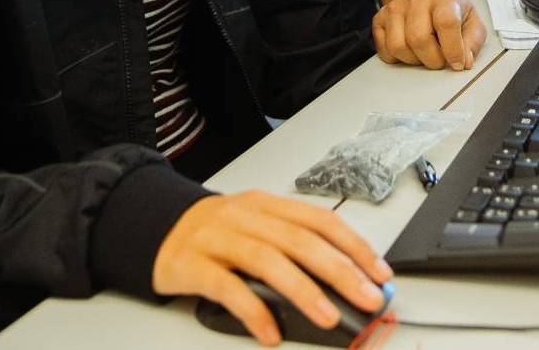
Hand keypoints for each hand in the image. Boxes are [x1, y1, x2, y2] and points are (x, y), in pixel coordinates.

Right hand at [152, 191, 391, 346]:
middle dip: (339, 270)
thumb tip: (343, 284)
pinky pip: (227, 287)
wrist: (158, 228)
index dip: (353, 244)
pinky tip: (271, 332)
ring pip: (267, 259)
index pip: (318, 219)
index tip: (380, 272)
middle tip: (368, 297)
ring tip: (328, 316)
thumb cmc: (218, 233)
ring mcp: (218, 238)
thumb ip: (292, 248)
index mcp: (267, 205)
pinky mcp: (193, 264)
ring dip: (303, 289)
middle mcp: (246, 216)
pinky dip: (253, 310)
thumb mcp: (256, 229)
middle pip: (299, 240)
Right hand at [373, 0, 486, 70]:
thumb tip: (465, 61)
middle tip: (440, 59)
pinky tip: (410, 50)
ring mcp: (395, 8)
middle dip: (433, 60)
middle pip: (418, 38)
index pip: (446, 22)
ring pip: (398, 46)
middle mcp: (416, 0)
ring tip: (424, 54)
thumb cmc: (450, 11)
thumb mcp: (472, 22)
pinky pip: (384, 50)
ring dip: (414, 61)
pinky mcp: (379, 19)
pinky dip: (398, 59)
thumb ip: (473, 42)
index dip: (453, 49)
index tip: (457, 62)